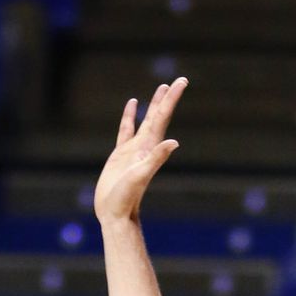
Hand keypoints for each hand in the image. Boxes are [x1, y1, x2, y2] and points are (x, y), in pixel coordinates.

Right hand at [94, 78, 186, 224]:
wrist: (115, 214)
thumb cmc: (126, 198)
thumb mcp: (140, 176)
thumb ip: (156, 159)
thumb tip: (174, 143)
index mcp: (150, 148)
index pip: (162, 117)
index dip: (171, 99)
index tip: (181, 82)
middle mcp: (145, 146)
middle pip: (158, 116)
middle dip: (168, 99)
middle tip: (178, 81)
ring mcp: (133, 149)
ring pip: (145, 120)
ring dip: (154, 105)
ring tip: (161, 88)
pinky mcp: (120, 154)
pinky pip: (126, 129)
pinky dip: (130, 116)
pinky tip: (132, 104)